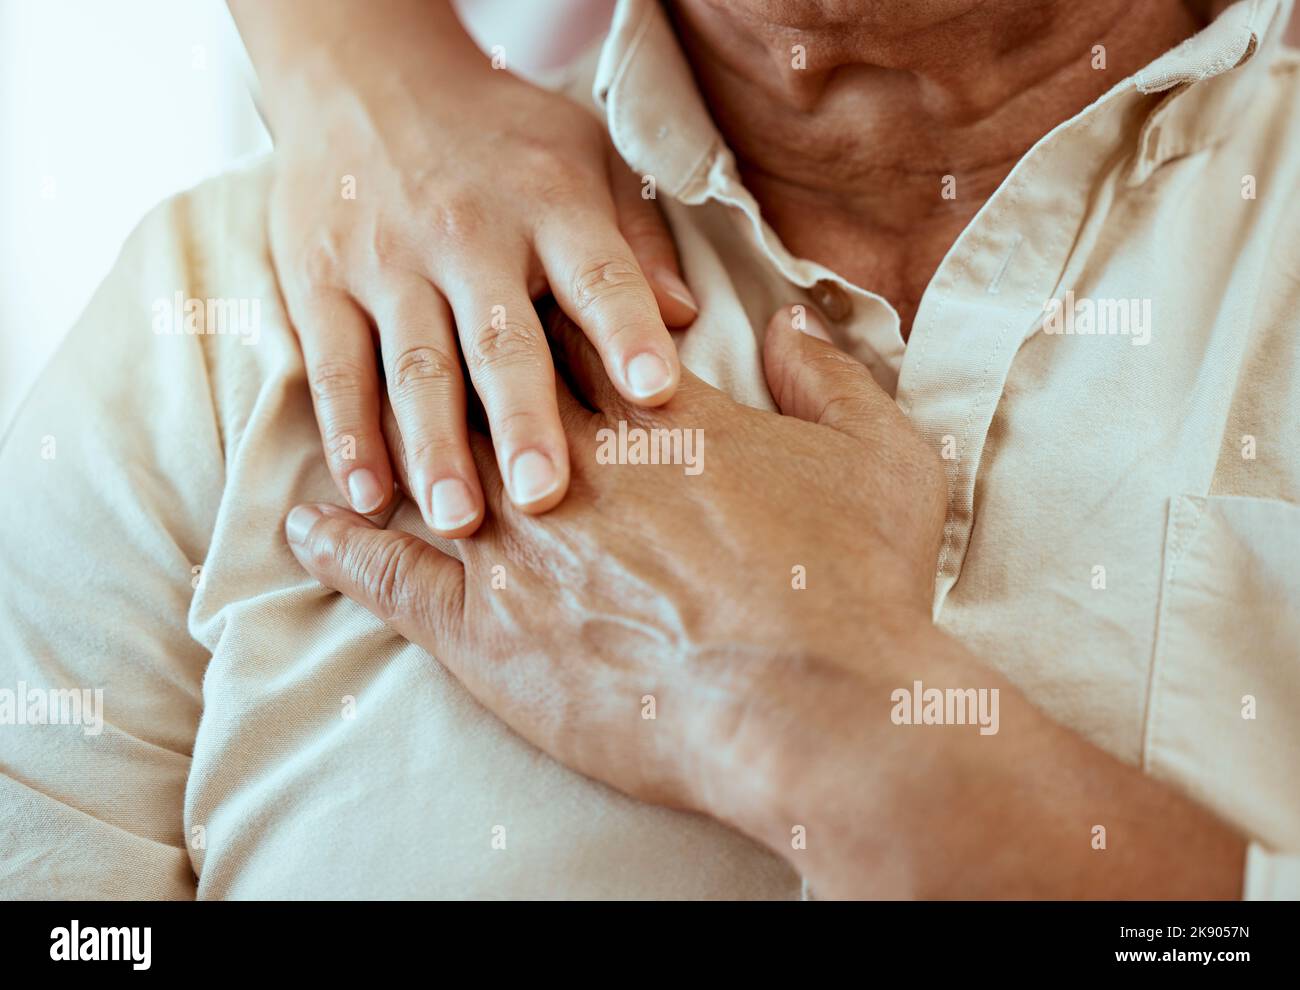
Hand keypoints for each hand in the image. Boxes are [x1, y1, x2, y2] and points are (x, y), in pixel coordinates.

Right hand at [262, 23, 695, 532]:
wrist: (365, 74)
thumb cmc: (499, 134)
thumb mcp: (585, 155)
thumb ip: (636, 238)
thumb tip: (688, 318)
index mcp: (550, 203)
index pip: (598, 273)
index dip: (628, 330)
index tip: (656, 393)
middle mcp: (467, 234)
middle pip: (501, 339)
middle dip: (523, 421)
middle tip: (544, 496)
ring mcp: (387, 260)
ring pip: (414, 365)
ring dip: (434, 448)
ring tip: (458, 520)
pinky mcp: (320, 280)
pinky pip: (335, 366)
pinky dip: (348, 433)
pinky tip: (367, 493)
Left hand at [282, 305, 1245, 898]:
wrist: (813, 707)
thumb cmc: (851, 583)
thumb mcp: (877, 455)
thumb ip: (827, 374)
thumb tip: (786, 320)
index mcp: (655, 413)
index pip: (571, 332)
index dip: (537, 308)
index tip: (509, 288)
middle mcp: (571, 461)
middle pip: (485, 384)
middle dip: (454, 357)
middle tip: (415, 331)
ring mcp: (517, 541)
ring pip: (424, 463)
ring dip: (384, 434)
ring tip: (346, 415)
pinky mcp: (483, 627)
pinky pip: (387, 572)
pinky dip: (340, 541)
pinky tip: (310, 520)